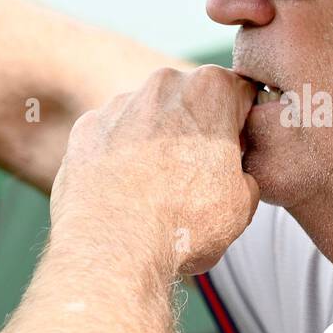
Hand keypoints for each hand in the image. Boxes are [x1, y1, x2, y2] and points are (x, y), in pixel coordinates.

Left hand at [50, 66, 259, 274]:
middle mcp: (163, 85)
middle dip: (196, 130)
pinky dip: (120, 157)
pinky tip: (125, 192)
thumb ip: (245, 172)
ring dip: (157, 142)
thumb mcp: (243, 203)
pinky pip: (113, 136)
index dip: (242, 128)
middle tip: (196, 177)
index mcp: (211, 91)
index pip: (241, 94)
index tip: (235, 156)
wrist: (114, 248)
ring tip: (157, 191)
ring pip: (150, 116)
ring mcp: (120, 103)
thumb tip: (235, 174)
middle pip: (191, 100)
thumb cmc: (185, 223)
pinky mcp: (86, 127)